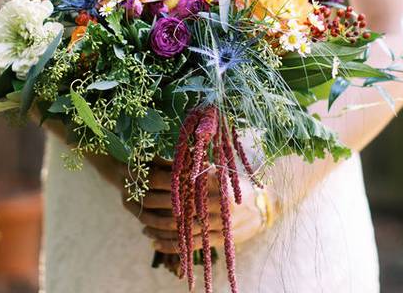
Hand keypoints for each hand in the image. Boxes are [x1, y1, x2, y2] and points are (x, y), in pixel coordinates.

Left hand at [125, 162, 272, 253]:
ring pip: (182, 229)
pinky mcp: (221, 239)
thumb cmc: (235, 182)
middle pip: (178, 208)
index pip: (181, 184)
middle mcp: (218, 203)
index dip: (158, 185)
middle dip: (154, 209)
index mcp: (215, 181)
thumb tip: (163, 158)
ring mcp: (220, 223)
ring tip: (143, 228)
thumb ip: (195, 166)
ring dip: (159, 230)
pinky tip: (155, 242)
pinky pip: (191, 245)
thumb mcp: (218, 169)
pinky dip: (171, 245)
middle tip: (137, 207)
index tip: (141, 184)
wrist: (266, 203)